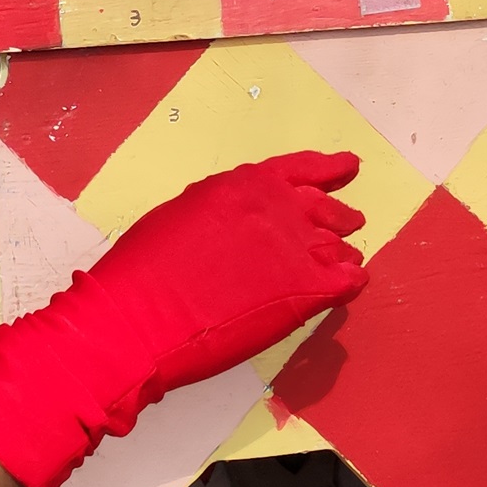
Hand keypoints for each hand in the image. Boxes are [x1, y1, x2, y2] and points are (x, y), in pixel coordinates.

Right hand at [0, 151, 368, 486]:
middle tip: (350, 222)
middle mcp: (278, 209)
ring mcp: (297, 250)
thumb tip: (244, 225)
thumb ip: (226, 213)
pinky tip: (345, 286)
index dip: (329, 168)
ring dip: (343, 252)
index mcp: (246, 185)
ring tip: (346, 260)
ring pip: (341, 246)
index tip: (347, 166)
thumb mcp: (185, 216)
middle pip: (327, 209)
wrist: (136, 320)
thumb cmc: (143, 271)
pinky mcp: (307, 292)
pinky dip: (350, 282)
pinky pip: (348, 281)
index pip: (301, 168)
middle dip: (339, 217)